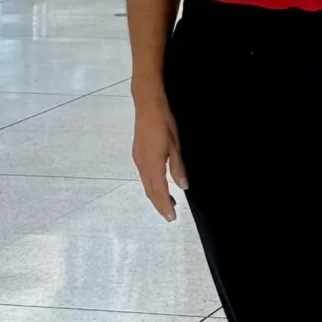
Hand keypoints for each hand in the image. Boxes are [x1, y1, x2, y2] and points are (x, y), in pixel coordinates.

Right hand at [131, 88, 187, 220]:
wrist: (147, 104)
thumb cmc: (164, 122)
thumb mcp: (175, 145)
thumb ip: (178, 167)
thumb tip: (183, 186)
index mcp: (152, 164)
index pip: (158, 191)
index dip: (164, 206)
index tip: (172, 217)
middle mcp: (142, 164)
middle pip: (150, 191)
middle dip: (159, 204)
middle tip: (170, 215)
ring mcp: (138, 159)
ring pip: (146, 184)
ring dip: (156, 195)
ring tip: (168, 202)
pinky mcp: (138, 153)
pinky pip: (144, 175)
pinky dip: (152, 184)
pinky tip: (159, 184)